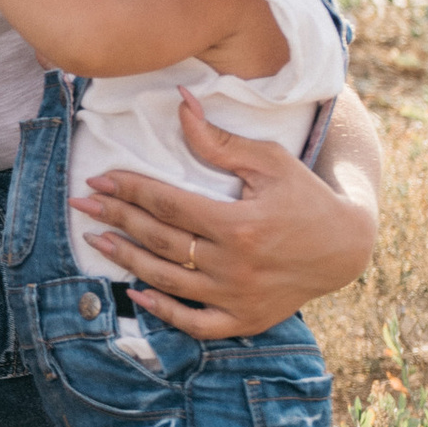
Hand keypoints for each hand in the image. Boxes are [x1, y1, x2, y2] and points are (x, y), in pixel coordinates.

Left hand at [75, 92, 377, 337]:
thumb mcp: (269, 161)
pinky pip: (194, 324)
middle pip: (160, 240)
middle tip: (82, 205)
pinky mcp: (243, 320)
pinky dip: (162, 312)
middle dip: (116, 219)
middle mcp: (235, 266)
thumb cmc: (305, 197)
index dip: (129, 190)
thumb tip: (180, 102)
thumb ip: (219, 140)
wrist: (345, 249)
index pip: (168, 204)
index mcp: (239, 224)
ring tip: (96, 240)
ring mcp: (238, 298)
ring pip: (167, 281)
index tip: (98, 179)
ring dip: (126, 260)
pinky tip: (135, 292)